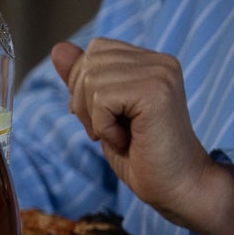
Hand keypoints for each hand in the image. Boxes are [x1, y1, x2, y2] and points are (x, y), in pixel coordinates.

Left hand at [51, 38, 224, 231]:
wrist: (175, 186)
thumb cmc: (139, 153)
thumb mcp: (100, 111)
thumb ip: (82, 78)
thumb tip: (58, 48)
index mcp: (150, 60)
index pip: (95, 50)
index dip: (84, 86)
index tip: (106, 116)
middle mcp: (160, 61)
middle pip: (88, 63)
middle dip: (84, 103)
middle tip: (111, 130)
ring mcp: (160, 74)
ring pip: (90, 80)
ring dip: (94, 118)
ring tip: (121, 135)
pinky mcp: (156, 92)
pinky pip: (100, 100)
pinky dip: (103, 126)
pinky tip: (127, 139)